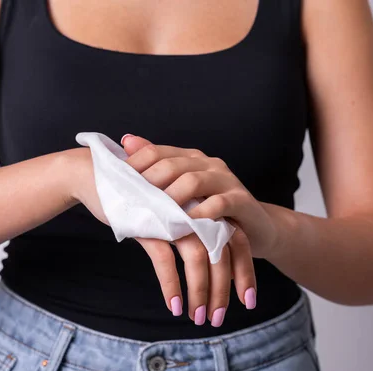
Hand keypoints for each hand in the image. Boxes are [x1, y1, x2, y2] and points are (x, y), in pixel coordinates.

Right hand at [68, 144, 255, 326]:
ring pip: (198, 260)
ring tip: (198, 318)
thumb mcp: (172, 212)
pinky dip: (172, 286)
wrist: (98, 175)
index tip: (247, 300)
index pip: (237, 240)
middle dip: (224, 291)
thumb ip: (192, 230)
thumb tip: (208, 263)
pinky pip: (166, 261)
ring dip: (200, 294)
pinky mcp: (150, 223)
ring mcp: (174, 215)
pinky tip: (174, 306)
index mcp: (205, 205)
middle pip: (223, 254)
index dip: (245, 271)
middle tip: (220, 318)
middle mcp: (195, 209)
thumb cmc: (138, 196)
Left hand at [122, 134, 279, 258]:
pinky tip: (187, 223)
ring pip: (193, 180)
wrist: (257, 228)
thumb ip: (157, 170)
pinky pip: (219, 202)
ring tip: (157, 214)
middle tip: (132, 202)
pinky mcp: (241, 200)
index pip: (155, 152)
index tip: (115, 184)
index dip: (134, 166)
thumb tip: (126, 141)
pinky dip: (201, 212)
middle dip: (149, 183)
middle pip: (171, 165)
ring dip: (172, 198)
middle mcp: (208, 164)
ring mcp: (226, 180)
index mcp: (190, 158)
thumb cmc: (212, 213)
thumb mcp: (182, 195)